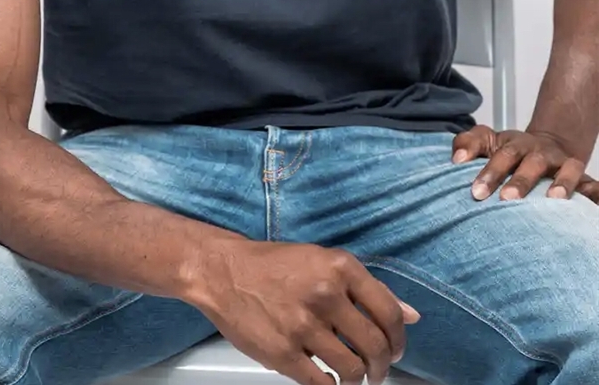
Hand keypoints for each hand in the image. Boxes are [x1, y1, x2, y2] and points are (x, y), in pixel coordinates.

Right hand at [186, 238, 419, 384]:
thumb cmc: (275, 266)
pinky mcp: (284, 352)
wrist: (223, 271)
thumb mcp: (324, 262)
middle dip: (381, 367)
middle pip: (376, 347)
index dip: (399, 340)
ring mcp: (304, 325)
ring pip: (353, 370)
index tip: (394, 350)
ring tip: (349, 376)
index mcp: (340, 267)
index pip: (390, 313)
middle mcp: (326, 293)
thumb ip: (368, 289)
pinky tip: (325, 377)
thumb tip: (413, 316)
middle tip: (375, 372)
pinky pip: (322, 384)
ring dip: (357, 380)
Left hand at [452, 125, 598, 202]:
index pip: (499, 156)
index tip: (475, 192)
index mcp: (514, 145)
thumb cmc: (509, 150)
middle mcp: (540, 153)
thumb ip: (468, 144)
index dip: (488, 172)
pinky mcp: (582, 177)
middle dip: (519, 182)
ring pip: (567, 170)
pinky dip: (596, 194)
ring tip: (553, 200)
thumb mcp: (488, 141)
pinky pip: (593, 186)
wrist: (547, 145)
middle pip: (529, 164)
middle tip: (506, 200)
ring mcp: (563, 164)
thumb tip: (456, 159)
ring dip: (561, 183)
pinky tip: (595, 207)